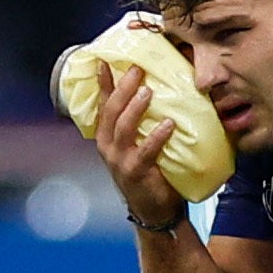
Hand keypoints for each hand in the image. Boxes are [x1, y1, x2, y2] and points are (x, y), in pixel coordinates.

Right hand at [94, 62, 181, 225]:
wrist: (154, 212)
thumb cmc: (151, 173)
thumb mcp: (140, 146)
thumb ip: (143, 125)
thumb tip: (159, 93)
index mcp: (107, 138)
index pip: (103, 105)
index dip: (103, 83)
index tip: (105, 61)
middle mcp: (109, 147)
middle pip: (112, 111)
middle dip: (122, 88)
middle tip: (137, 69)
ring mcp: (120, 161)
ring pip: (123, 128)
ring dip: (135, 108)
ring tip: (148, 91)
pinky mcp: (136, 173)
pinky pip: (146, 151)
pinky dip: (156, 137)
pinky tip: (169, 124)